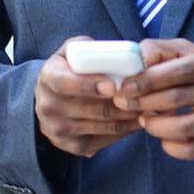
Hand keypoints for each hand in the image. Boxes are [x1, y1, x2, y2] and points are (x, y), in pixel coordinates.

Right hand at [34, 36, 143, 157]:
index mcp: (48, 78)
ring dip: (128, 117)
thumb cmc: (65, 71)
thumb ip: (84, 47)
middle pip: (92, 108)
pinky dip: (124, 131)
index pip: (66, 83)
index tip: (113, 85)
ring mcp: (60, 129)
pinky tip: (135, 121)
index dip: (90, 85)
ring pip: (104, 125)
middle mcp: (49, 107)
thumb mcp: (68, 53)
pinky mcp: (72, 146)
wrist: (47, 101)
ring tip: (146, 107)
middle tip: (144, 96)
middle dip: (122, 103)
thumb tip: (110, 51)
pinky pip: (105, 140)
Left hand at [116, 38, 193, 159]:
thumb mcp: (192, 52)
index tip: (126, 86)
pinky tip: (163, 137)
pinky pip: (192, 150)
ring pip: (182, 127)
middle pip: (177, 99)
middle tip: (125, 103)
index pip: (180, 70)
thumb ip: (161, 49)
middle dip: (143, 102)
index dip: (149, 79)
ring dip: (154, 126)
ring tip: (144, 120)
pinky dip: (170, 146)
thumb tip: (137, 58)